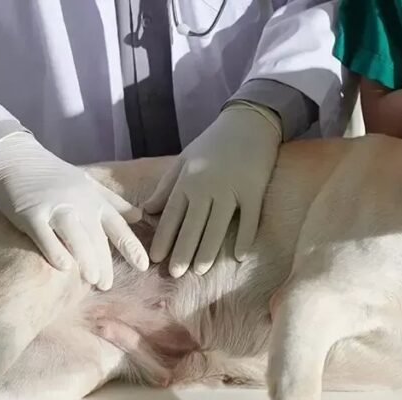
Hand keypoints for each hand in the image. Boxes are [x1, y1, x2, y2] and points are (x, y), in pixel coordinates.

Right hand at [0, 131, 148, 290]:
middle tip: (107, 285)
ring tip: (93, 281)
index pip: (118, 226)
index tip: (144, 266)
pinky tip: (65, 268)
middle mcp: (79, 203)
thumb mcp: (89, 185)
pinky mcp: (30, 212)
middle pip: (97, 237)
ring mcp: (54, 207)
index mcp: (94, 199)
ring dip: (87, 259)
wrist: (16, 158)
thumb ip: (113, 203)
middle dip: (105, 262)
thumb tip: (140, 216)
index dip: (131, 246)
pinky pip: (44, 234)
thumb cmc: (54, 176)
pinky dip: (55, 251)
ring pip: (75, 236)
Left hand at [145, 101, 281, 277]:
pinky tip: (238, 256)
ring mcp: (232, 190)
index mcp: (187, 180)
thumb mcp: (183, 161)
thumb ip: (166, 187)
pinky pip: (249, 220)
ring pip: (218, 227)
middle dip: (183, 251)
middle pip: (193, 226)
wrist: (248, 123)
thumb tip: (147, 211)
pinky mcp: (254, 191)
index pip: (172, 216)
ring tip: (200, 270)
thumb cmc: (212, 143)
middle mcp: (207, 187)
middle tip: (175, 274)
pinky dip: (244, 238)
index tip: (156, 259)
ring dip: (208, 251)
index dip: (163, 239)